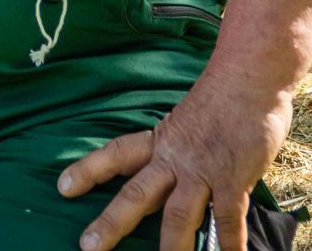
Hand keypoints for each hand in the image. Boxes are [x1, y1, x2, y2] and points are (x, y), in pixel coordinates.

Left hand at [58, 77, 291, 250]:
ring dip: (170, 246)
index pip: (116, 154)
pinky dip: (230, 243)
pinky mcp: (232, 180)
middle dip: (112, 222)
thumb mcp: (185, 117)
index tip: (63, 188)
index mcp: (159, 140)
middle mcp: (174, 158)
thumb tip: (169, 167)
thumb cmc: (220, 94)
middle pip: (136, 194)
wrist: (249, 76)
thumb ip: (176, 145)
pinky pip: (229, 218)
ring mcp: (202, 171)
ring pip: (178, 214)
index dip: (88, 170)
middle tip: (88, 246)